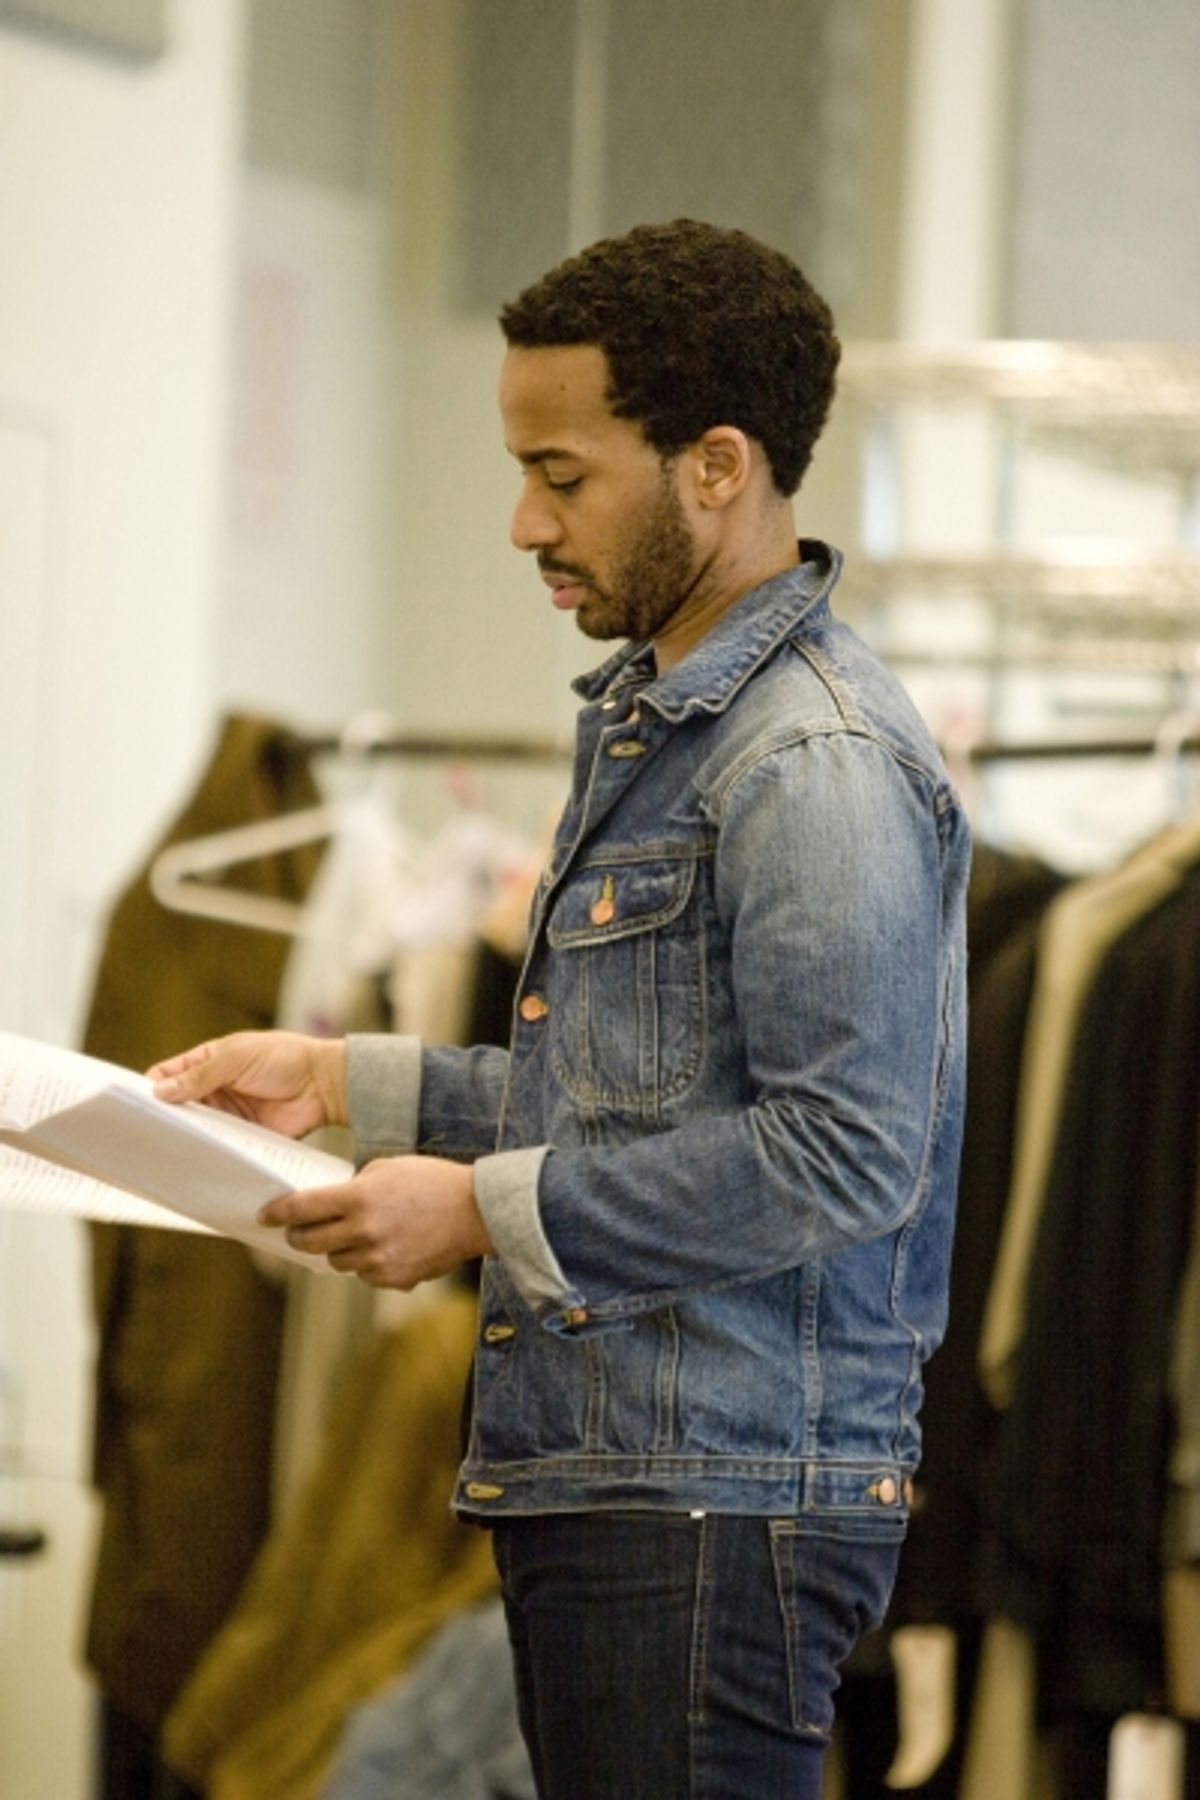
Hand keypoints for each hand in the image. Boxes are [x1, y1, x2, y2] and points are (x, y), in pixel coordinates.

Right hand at [148, 1031, 346, 1138]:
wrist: (323, 1084)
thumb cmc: (283, 1058)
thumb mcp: (236, 1058)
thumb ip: (200, 1076)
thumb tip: (160, 1091)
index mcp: (208, 1062)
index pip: (168, 1075)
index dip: (150, 1087)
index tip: (131, 1104)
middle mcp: (214, 1090)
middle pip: (177, 1106)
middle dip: (162, 1117)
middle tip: (140, 1133)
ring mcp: (228, 1114)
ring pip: (196, 1129)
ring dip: (183, 1137)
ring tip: (161, 1151)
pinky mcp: (243, 1136)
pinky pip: (219, 1146)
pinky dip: (207, 1152)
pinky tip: (193, 1161)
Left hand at [259, 1155, 493, 1286]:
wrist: (476, 1212)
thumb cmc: (434, 1182)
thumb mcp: (388, 1168)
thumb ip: (355, 1186)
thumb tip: (330, 1203)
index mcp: (359, 1198)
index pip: (302, 1208)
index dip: (277, 1212)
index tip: (266, 1215)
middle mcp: (364, 1231)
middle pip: (310, 1242)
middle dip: (297, 1236)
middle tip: (297, 1231)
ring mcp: (378, 1259)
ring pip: (336, 1261)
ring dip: (336, 1249)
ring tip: (350, 1236)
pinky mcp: (394, 1279)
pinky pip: (364, 1275)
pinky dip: (366, 1263)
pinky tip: (381, 1247)